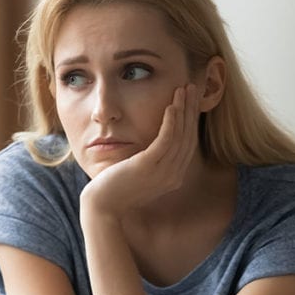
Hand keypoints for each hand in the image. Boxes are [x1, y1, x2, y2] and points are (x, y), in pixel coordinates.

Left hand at [80, 83, 199, 218]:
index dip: (191, 120)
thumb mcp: (140, 174)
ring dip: (183, 110)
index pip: (188, 143)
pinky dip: (171, 122)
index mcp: (173, 176)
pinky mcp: (148, 167)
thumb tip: (153, 145)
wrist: (102, 206)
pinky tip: (171, 106)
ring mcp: (162, 172)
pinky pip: (165, 141)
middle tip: (193, 88)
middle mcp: (173, 175)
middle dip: (191, 110)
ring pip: (180, 136)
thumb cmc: (116, 189)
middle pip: (188, 137)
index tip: (191, 100)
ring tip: (183, 90)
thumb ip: (151, 161)